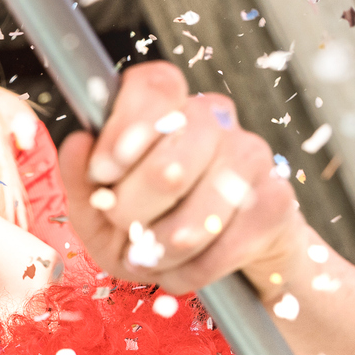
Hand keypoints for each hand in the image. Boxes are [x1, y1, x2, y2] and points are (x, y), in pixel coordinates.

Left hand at [57, 62, 308, 293]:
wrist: (222, 259)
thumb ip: (81, 182)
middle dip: (134, 209)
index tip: (103, 171)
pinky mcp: (276, 199)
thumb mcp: (102, 213)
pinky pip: (225, 244)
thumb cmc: (152, 227)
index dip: (126, 126)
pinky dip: (192, 270)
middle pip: (169, 160)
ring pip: (200, 207)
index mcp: (167, 109)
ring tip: (151, 257)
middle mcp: (213, 119)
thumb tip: (77, 143)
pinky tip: (181, 268)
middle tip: (124, 228)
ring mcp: (251, 154)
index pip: (155, 85)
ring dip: (163, 248)